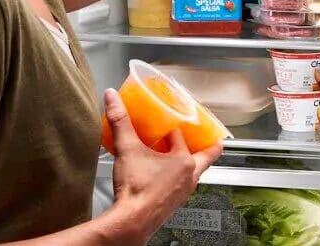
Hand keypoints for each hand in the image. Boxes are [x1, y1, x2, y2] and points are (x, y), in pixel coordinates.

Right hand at [100, 89, 222, 242]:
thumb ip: (120, 121)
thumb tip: (113, 97)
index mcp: (185, 162)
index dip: (175, 124)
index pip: (183, 135)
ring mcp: (183, 192)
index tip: (170, 117)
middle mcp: (190, 177)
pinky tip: (161, 175)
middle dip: (207, 145)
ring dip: (189, 161)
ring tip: (180, 153)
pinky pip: (181, 185)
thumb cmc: (136, 190)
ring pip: (194, 172)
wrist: (131, 222)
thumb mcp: (127, 148)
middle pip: (206, 156)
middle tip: (206, 135)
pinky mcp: (173, 203)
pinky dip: (176, 177)